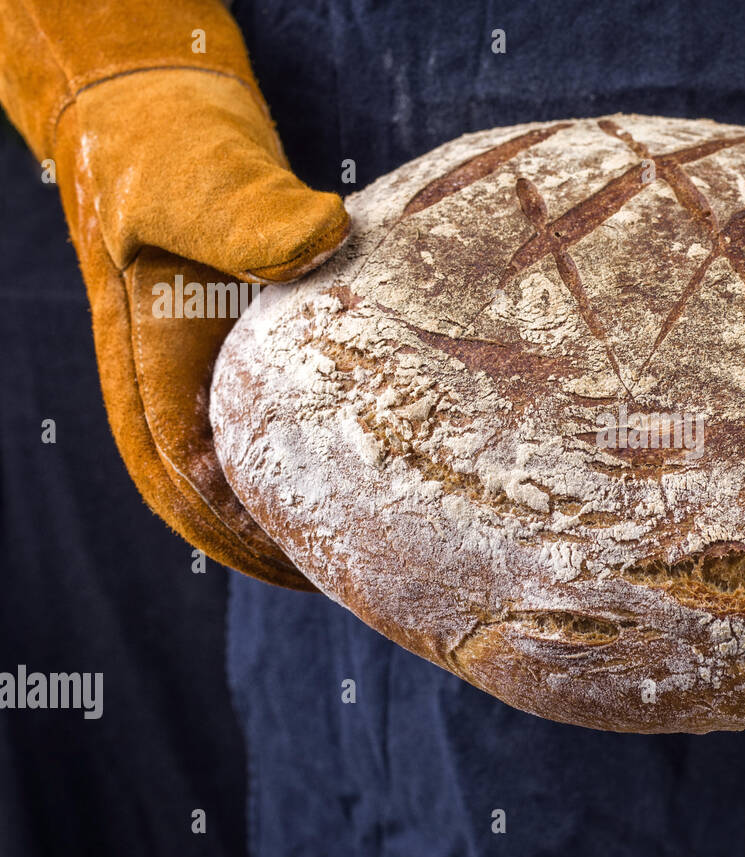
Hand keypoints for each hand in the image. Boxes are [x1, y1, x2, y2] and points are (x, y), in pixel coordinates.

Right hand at [0, 1, 348, 586]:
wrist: (148, 118)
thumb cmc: (171, 144)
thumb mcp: (202, 169)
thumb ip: (247, 209)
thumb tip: (321, 236)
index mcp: (148, 351)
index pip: (179, 460)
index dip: (236, 517)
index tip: (303, 554)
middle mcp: (156, 376)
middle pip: (185, 492)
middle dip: (247, 546)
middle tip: (327, 583)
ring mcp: (181, 373)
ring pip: (203, 477)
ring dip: (256, 527)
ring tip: (330, 566)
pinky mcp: (216, 361)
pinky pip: (230, 439)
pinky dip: (269, 479)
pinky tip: (325, 497)